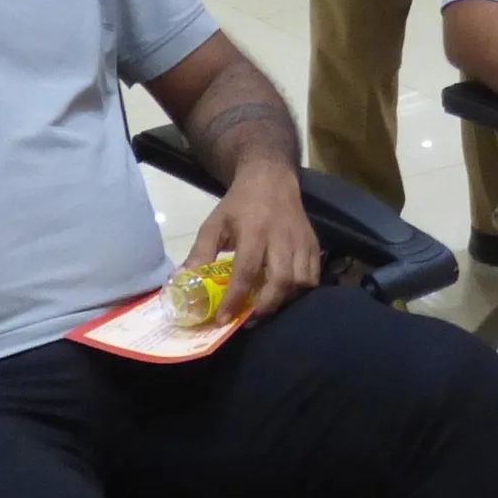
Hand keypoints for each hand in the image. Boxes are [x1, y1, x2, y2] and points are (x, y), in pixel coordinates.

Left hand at [185, 158, 320, 320]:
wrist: (271, 178)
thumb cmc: (239, 204)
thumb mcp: (214, 222)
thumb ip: (200, 252)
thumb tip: (184, 281)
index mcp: (254, 230)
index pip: (246, 271)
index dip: (235, 299)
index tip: (223, 320)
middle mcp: (281, 237)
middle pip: (280, 281)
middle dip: (265, 307)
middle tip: (248, 320)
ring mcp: (301, 241)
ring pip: (301, 281)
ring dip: (284, 300)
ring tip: (265, 307)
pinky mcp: (314, 244)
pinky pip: (313, 276)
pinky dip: (300, 291)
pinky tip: (284, 294)